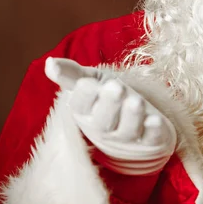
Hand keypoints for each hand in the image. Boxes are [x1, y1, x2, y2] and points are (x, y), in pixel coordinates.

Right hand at [45, 57, 176, 174]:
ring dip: (132, 116)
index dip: (84, 96)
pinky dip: (152, 131)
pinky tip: (154, 120)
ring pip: (128, 130)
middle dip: (109, 104)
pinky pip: (151, 139)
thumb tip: (49, 62)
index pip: (80, 108)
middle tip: (115, 88)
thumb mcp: (91, 83)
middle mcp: (105, 128)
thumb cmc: (108, 101)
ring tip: (135, 101)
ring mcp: (128, 137)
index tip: (87, 83)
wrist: (135, 132)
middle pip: (103, 121)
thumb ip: (72, 74)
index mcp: (87, 114)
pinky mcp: (151, 140)